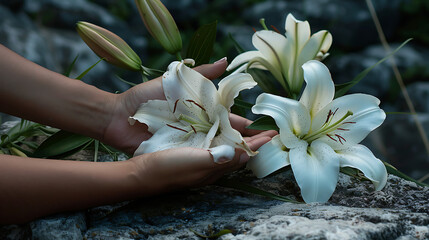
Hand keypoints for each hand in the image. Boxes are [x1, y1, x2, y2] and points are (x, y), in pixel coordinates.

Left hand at [101, 59, 275, 154]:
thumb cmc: (146, 97)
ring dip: (233, 153)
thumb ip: (201, 73)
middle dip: (246, 140)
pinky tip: (227, 166)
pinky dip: (212, 161)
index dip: (245, 124)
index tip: (265, 129)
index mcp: (200, 111)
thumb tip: (226, 61)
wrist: (119, 116)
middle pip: (226, 136)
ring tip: (253, 158)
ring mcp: (189, 142)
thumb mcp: (175, 80)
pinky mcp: (177, 153)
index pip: (228, 119)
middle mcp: (198, 127)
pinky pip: (198, 158)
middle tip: (267, 146)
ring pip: (216, 149)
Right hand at [129, 131, 274, 194]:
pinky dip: (222, 138)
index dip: (258, 144)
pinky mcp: (190, 156)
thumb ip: (218, 158)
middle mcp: (211, 165)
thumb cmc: (167, 168)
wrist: (141, 175)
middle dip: (253, 141)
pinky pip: (213, 146)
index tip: (274, 134)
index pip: (243, 154)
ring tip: (250, 130)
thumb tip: (244, 154)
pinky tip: (219, 132)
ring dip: (240, 139)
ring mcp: (200, 161)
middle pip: (238, 151)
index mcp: (215, 165)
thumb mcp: (194, 161)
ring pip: (227, 149)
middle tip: (267, 131)